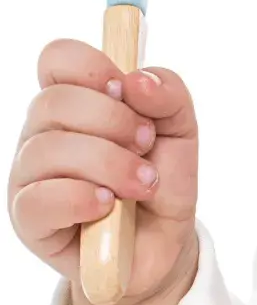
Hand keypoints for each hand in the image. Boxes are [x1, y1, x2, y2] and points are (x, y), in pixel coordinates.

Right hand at [8, 40, 199, 304]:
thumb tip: (136, 80)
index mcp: (75, 103)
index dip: (92, 66)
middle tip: (146, 144)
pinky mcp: (28, 220)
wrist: (161, 246)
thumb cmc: (161, 181)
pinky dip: (82, 198)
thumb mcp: (181, 130)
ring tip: (142, 185)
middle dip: (113, 120)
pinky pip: (40, 198)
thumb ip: (168, 94)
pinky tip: (108, 207)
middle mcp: (44, 133)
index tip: (126, 91)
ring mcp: (30, 176)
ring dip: (110, 164)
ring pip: (48, 149)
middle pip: (54, 101)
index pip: (57, 59)